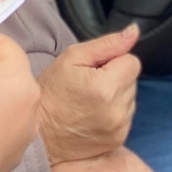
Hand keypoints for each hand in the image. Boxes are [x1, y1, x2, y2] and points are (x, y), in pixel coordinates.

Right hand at [37, 24, 141, 163]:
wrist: (38, 134)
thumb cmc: (50, 92)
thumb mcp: (71, 58)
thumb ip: (107, 44)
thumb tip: (133, 32)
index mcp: (106, 86)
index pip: (132, 62)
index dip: (114, 60)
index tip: (95, 68)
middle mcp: (117, 110)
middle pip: (132, 80)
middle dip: (115, 78)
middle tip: (89, 84)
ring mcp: (119, 128)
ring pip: (130, 99)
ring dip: (116, 96)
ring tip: (90, 100)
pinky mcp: (118, 140)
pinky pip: (126, 117)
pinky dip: (114, 113)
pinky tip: (93, 114)